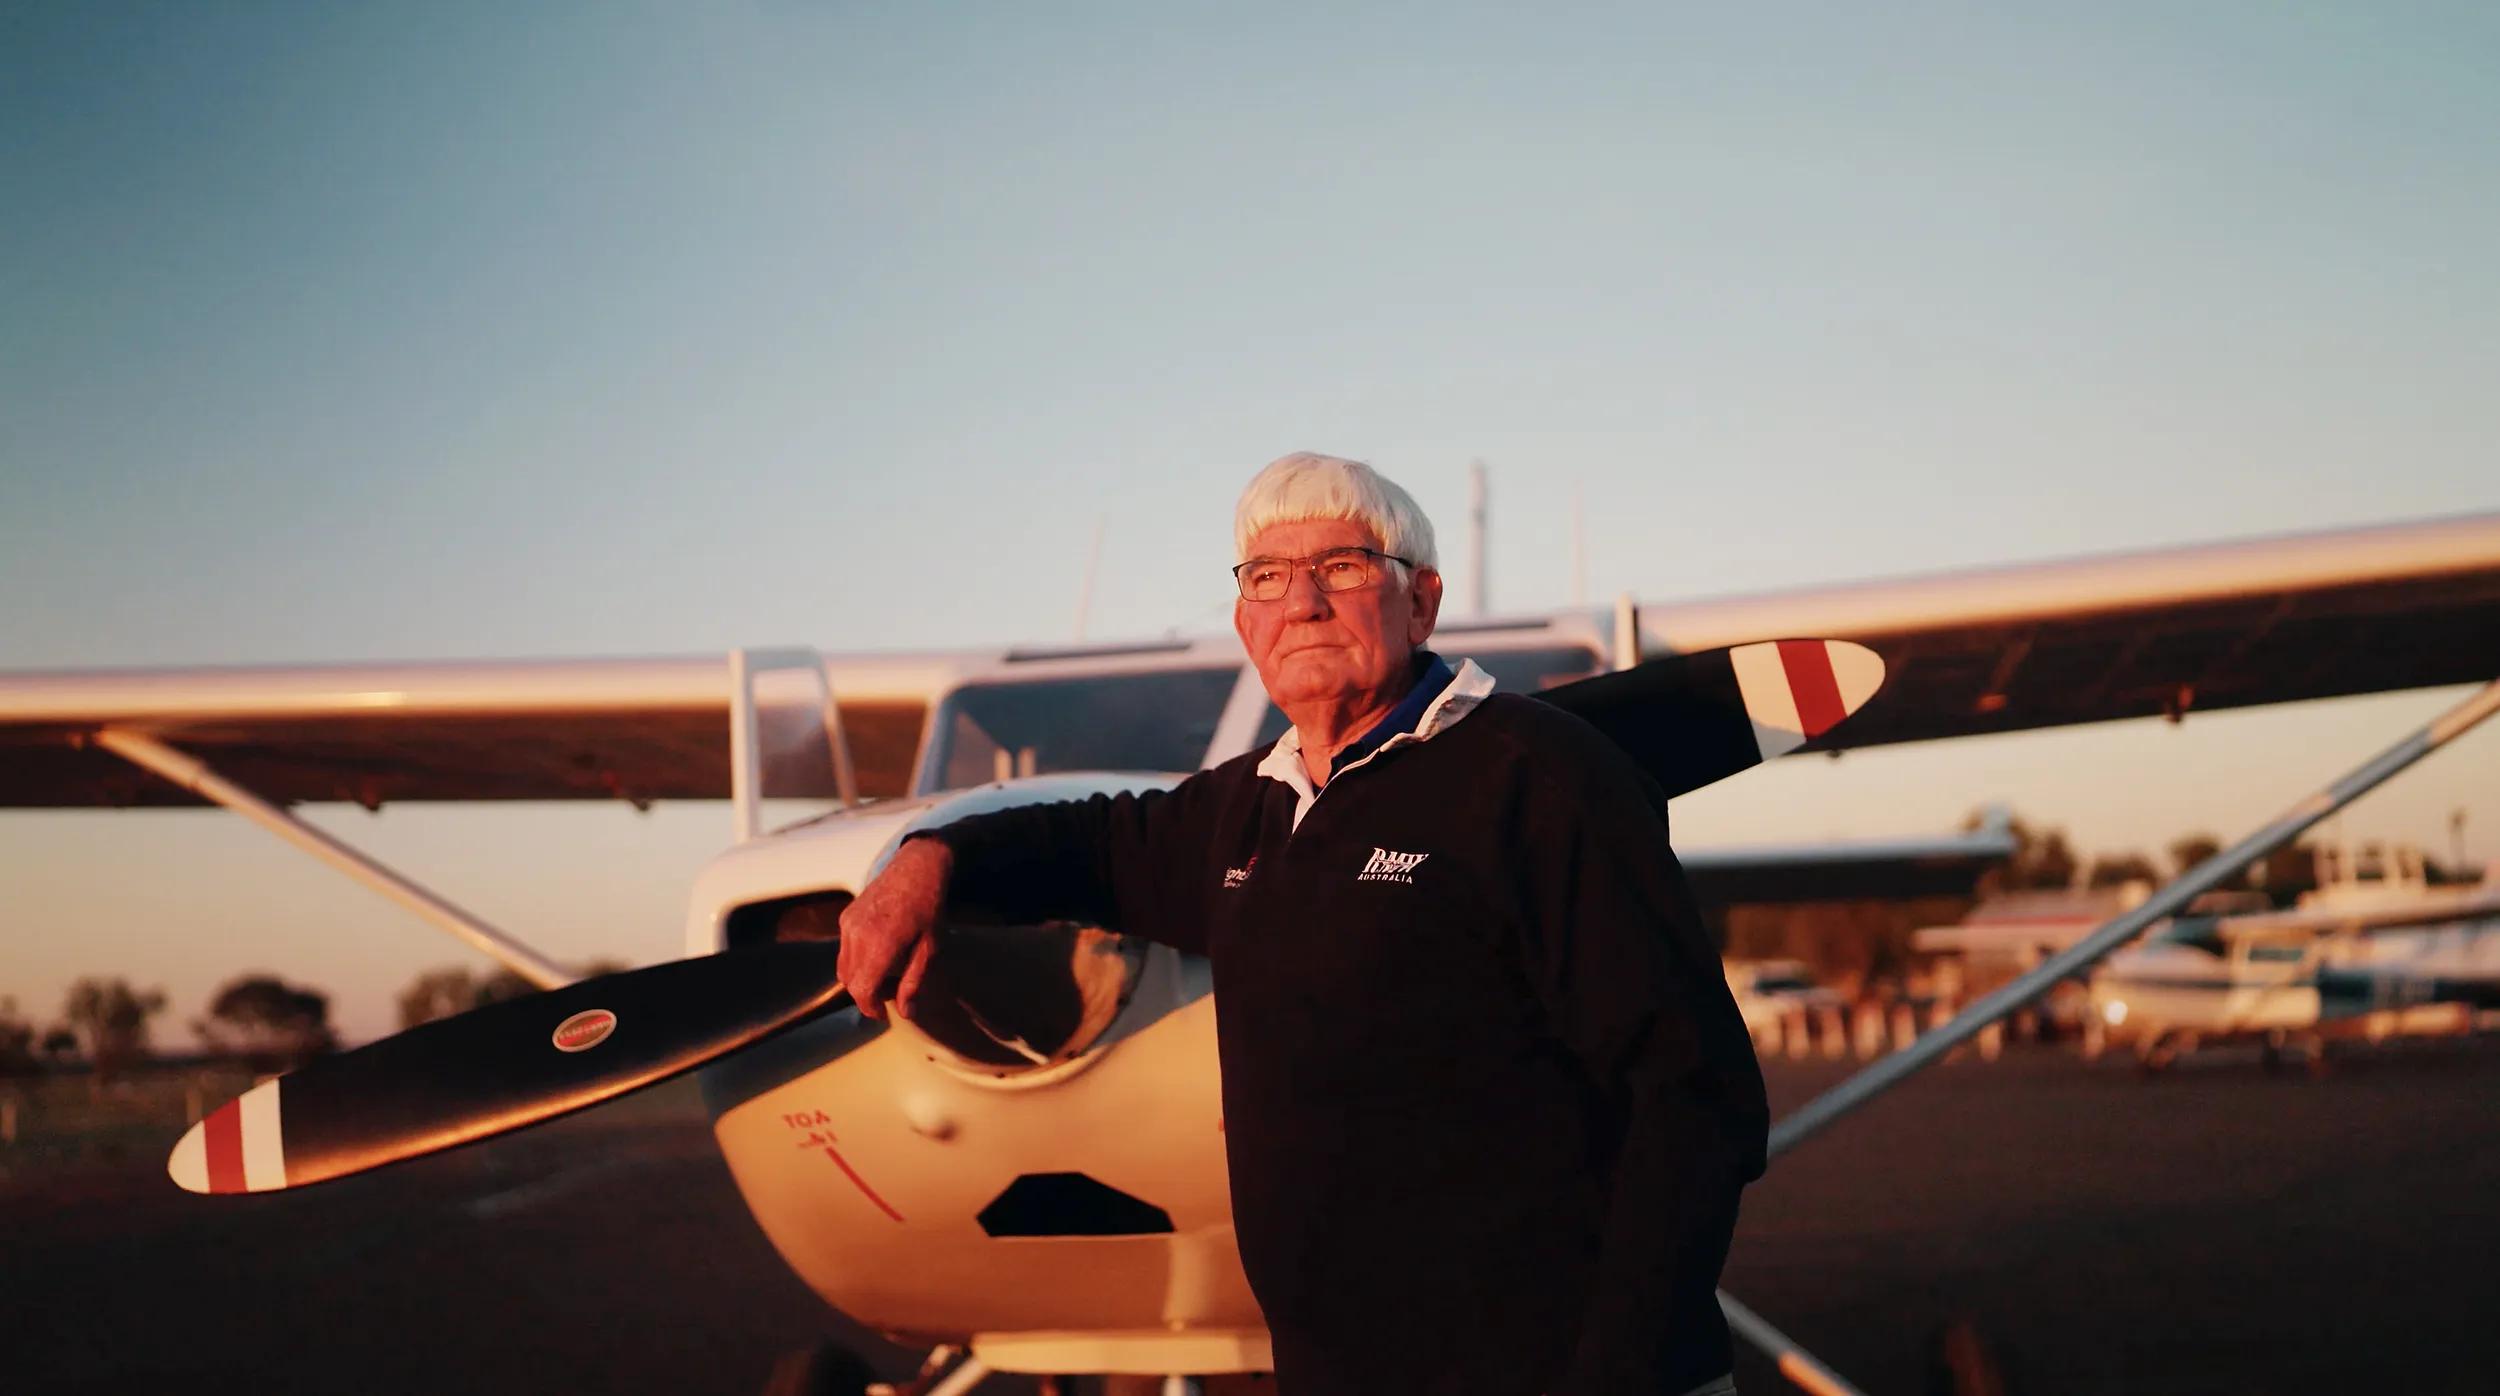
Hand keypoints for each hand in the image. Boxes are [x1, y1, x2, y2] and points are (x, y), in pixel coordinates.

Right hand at [837, 836, 951, 1020]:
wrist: (917, 868)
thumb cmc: (929, 908)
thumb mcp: (930, 948)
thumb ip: (914, 982)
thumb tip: (906, 1013)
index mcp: (881, 944)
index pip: (862, 990)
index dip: (870, 1008)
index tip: (884, 1013)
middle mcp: (858, 934)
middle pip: (850, 982)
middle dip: (867, 995)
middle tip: (891, 993)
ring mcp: (848, 924)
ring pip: (843, 968)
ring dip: (860, 979)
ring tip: (887, 974)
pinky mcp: (846, 917)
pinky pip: (844, 950)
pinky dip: (857, 961)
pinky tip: (880, 955)